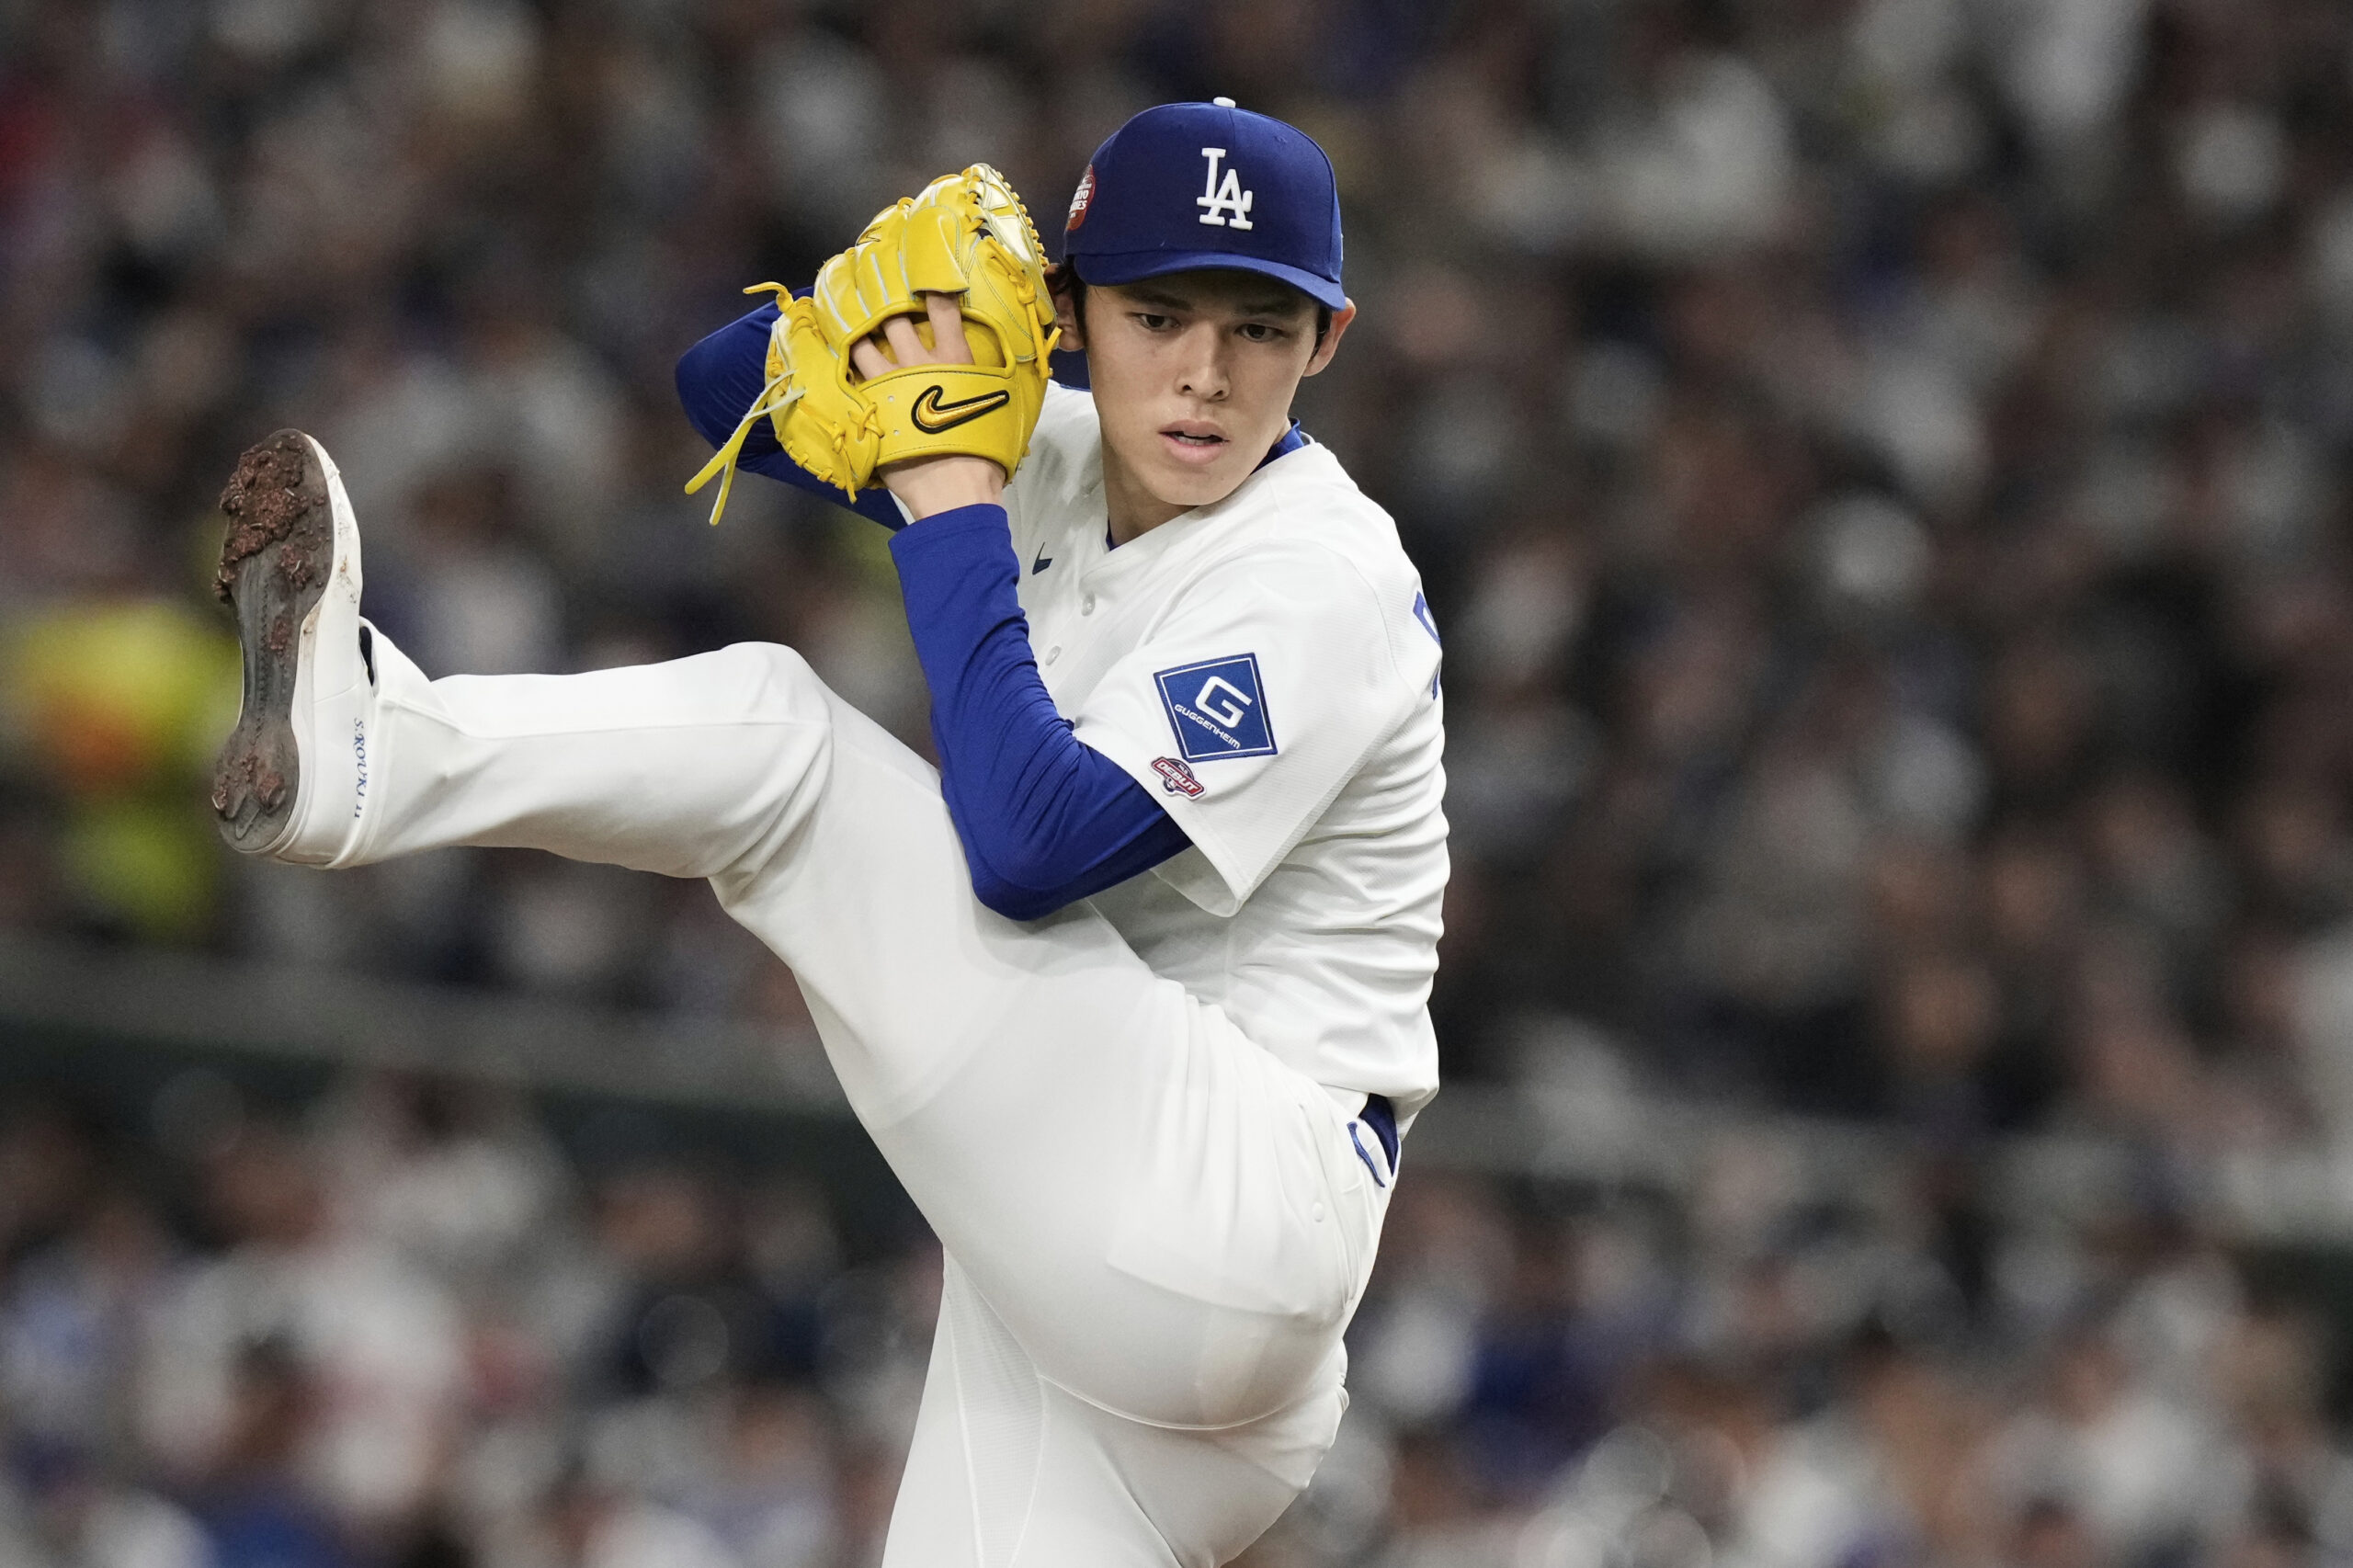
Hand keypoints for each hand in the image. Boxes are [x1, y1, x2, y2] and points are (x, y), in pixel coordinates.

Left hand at [851, 292, 1007, 520]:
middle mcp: (919, 363)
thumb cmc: (985, 455)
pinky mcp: (869, 409)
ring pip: (862, 344)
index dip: (932, 288)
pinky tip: (836, 364)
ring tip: (850, 328)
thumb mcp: (1004, 412)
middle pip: (893, 318)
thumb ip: (995, 384)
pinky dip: (843, 369)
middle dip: (885, 305)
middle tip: (876, 296)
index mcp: (956, 358)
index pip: (942, 307)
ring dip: (857, 334)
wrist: (954, 491)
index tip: (925, 280)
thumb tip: (1002, 376)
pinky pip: (848, 379)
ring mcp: (889, 384)